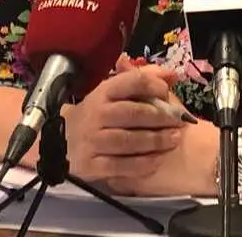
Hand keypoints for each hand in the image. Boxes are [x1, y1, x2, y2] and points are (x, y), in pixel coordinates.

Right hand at [99, 54, 217, 197]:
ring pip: (129, 141)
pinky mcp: (91, 165)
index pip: (134, 81)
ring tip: (173, 140)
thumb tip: (172, 75)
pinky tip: (157, 160)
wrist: (62, 141)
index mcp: (103, 91)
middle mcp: (96, 114)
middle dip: (161, 118)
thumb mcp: (113, 92)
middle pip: (134, 113)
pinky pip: (121, 166)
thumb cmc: (98, 114)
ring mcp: (92, 140)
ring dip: (156, 141)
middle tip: (178, 122)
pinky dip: (142, 164)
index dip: (155, 86)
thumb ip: (143, 80)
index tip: (168, 94)